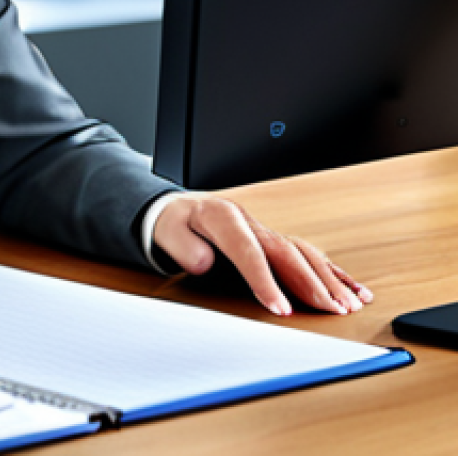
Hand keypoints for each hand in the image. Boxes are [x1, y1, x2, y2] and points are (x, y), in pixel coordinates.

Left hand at [153, 195, 373, 315]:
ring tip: (348, 306)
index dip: (266, 280)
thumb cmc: (175, 223)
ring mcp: (265, 231)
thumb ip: (183, 247)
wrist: (181, 210)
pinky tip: (353, 290)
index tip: (281, 308)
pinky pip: (308, 254)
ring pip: (303, 253)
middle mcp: (250, 223)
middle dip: (310, 283)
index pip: (249, 251)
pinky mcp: (274, 241)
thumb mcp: (167, 232)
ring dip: (328, 280)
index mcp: (223, 218)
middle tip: (331, 311)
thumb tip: (204, 261)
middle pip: (285, 253)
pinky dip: (332, 272)